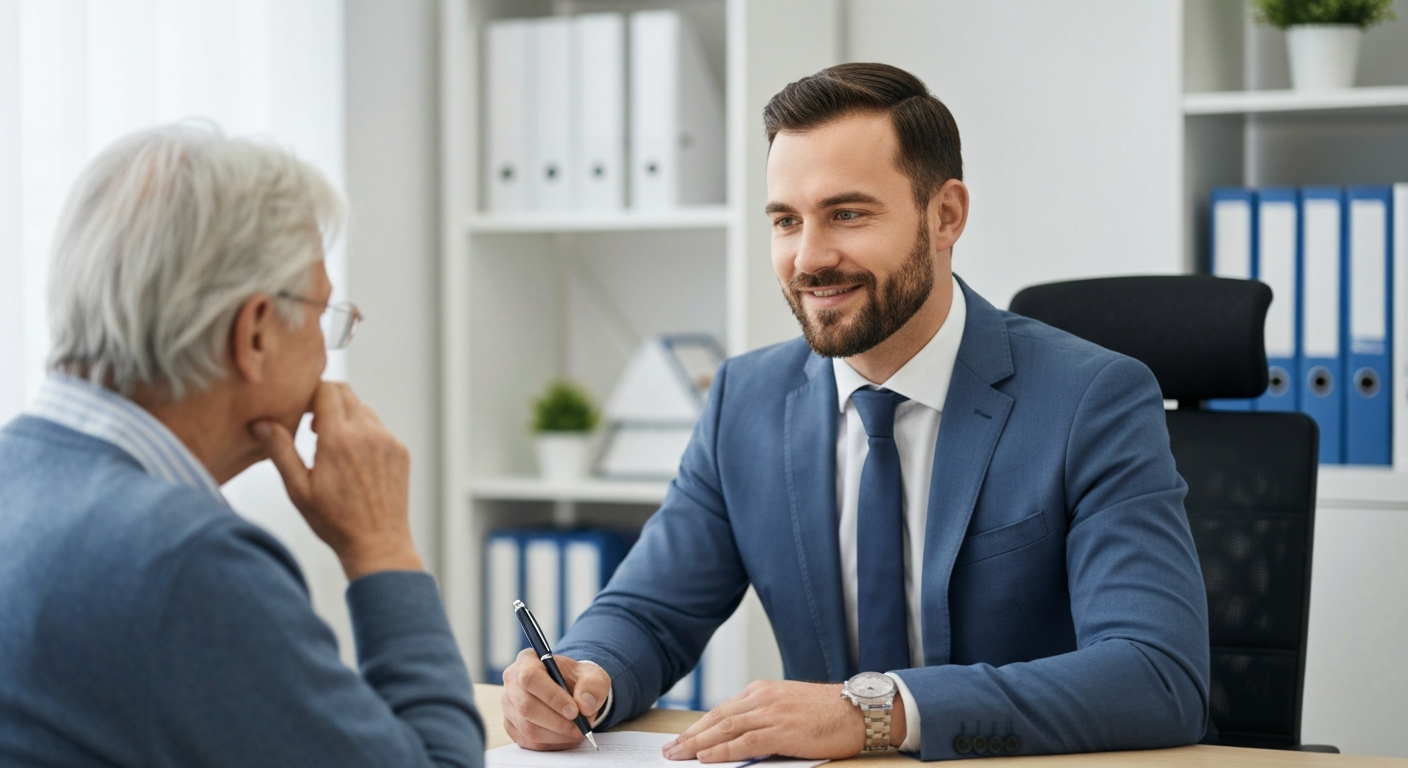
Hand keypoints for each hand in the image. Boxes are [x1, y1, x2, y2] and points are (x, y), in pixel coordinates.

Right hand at [251, 381, 421, 579]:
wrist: (377, 543)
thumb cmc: (334, 521)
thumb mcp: (298, 489)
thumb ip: (280, 450)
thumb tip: (260, 423)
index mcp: (339, 439)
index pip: (326, 389)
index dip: (309, 394)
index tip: (300, 412)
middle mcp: (368, 432)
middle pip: (345, 392)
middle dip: (325, 400)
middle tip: (312, 427)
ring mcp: (388, 440)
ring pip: (363, 409)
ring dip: (345, 416)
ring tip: (332, 446)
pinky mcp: (400, 450)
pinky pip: (379, 427)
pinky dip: (364, 432)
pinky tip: (353, 460)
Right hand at [502, 649, 611, 749]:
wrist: (572, 692)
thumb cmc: (578, 681)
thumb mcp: (593, 676)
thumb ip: (593, 686)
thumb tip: (585, 704)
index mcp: (528, 660)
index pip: (530, 678)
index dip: (552, 697)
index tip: (574, 711)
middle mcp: (512, 681)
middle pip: (527, 706)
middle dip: (557, 721)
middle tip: (579, 727)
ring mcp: (509, 705)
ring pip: (528, 728)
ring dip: (556, 735)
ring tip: (576, 732)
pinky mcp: (511, 725)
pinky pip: (528, 741)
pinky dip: (551, 743)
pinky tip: (566, 737)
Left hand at [663, 679, 905, 762]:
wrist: (858, 710)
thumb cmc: (827, 713)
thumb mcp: (788, 707)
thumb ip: (763, 718)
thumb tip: (738, 738)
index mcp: (762, 691)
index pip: (721, 710)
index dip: (698, 727)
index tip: (680, 739)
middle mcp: (762, 698)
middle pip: (717, 719)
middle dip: (690, 736)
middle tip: (669, 750)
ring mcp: (771, 712)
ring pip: (725, 729)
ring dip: (698, 744)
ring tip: (678, 755)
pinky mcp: (782, 730)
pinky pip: (745, 741)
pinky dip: (722, 751)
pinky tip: (707, 758)